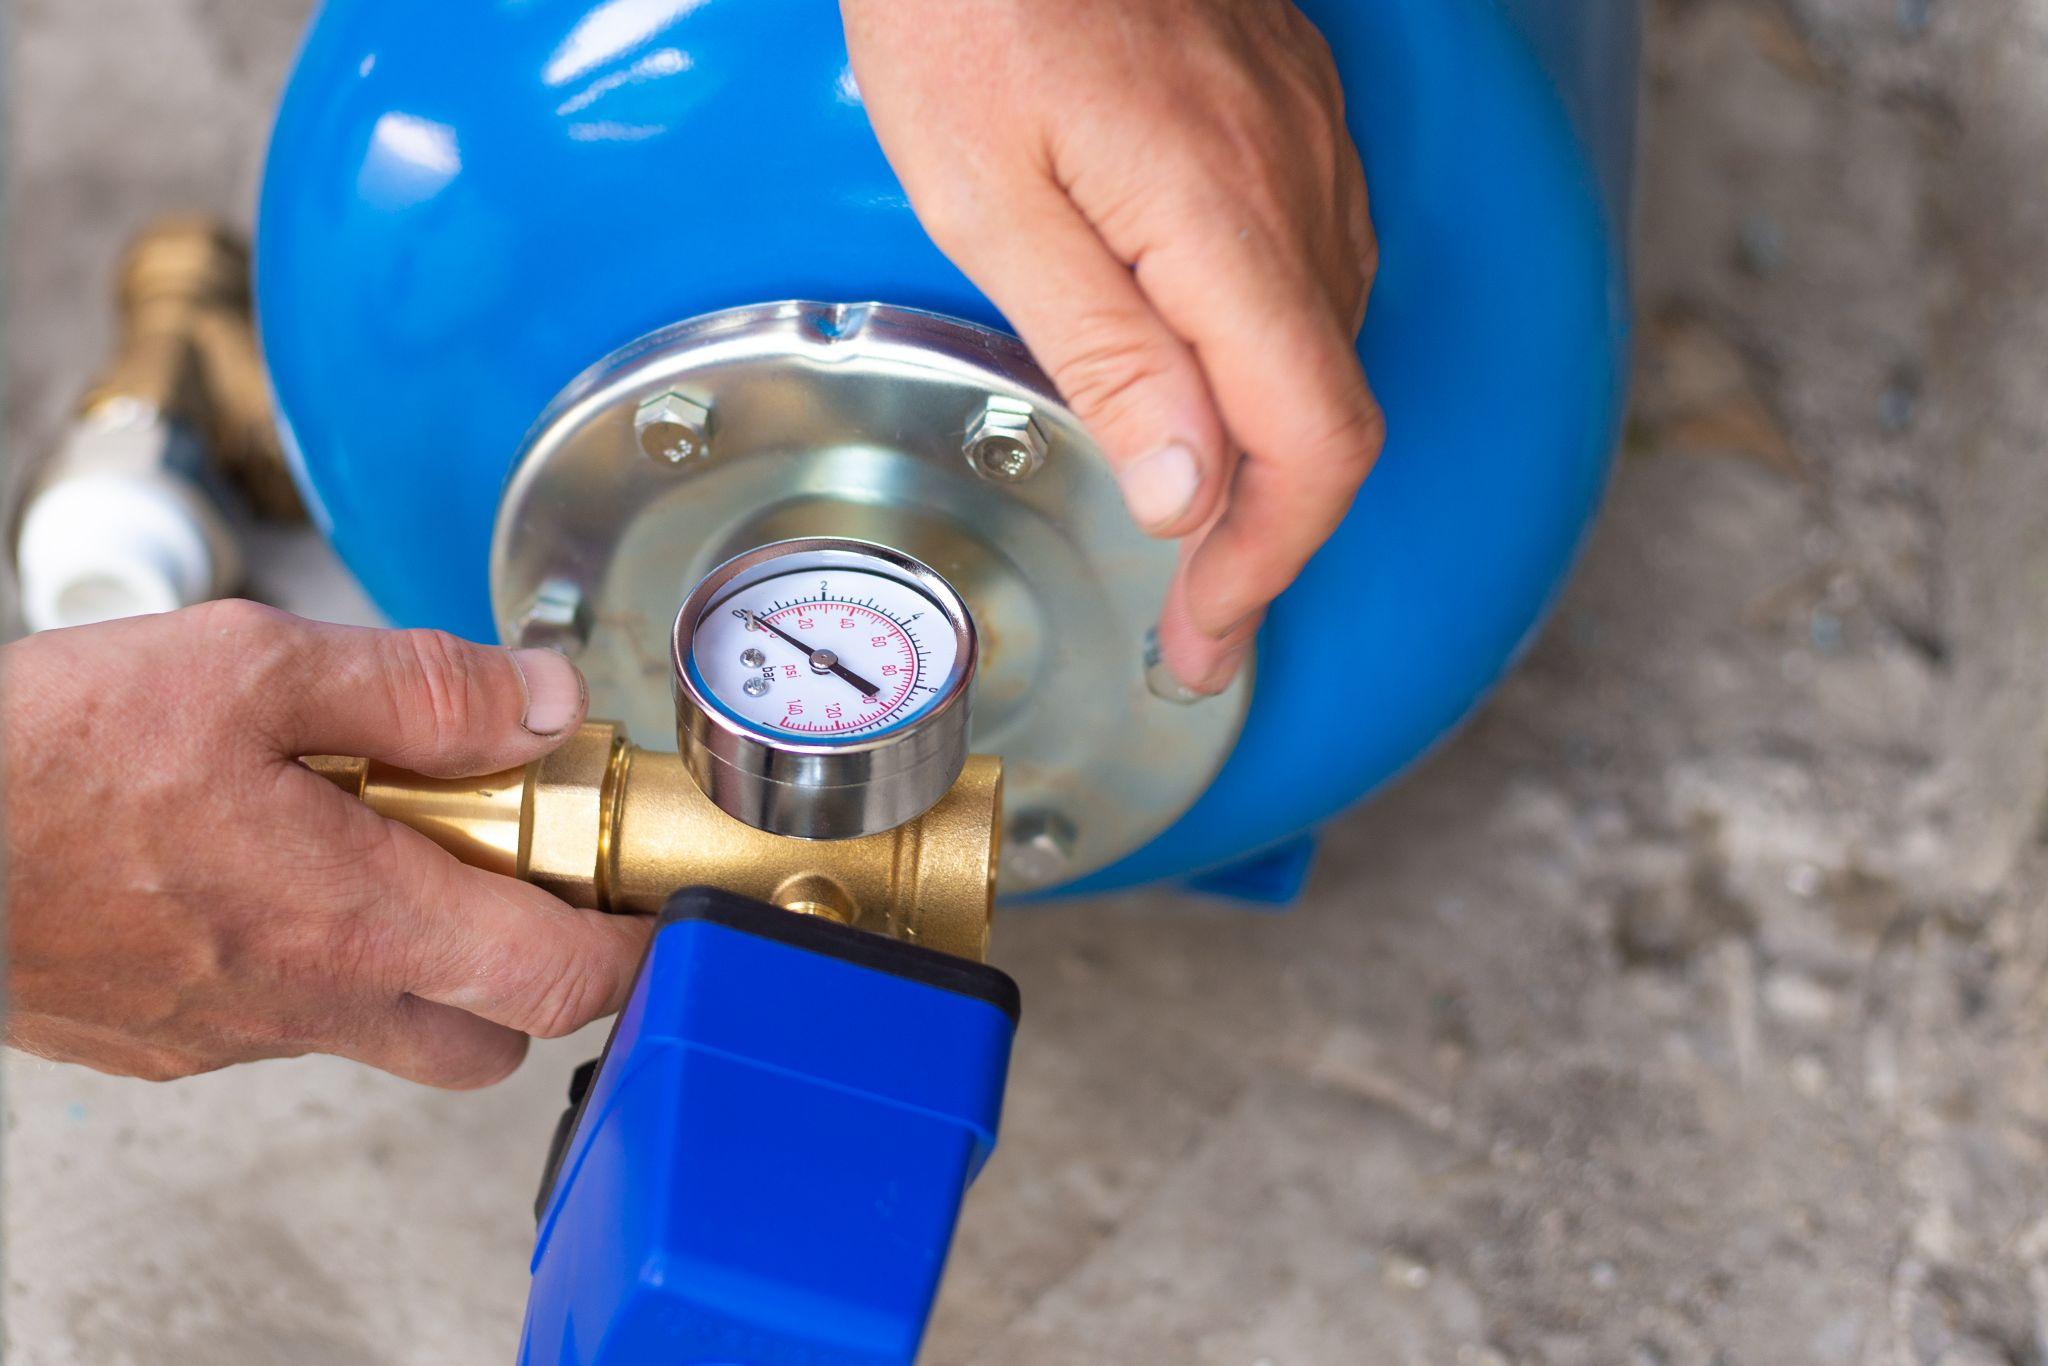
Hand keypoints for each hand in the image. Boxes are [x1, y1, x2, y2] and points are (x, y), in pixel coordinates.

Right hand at [3, 601, 650, 1087]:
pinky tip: (270, 869)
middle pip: (492, 1033)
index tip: (653, 898)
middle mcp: (307, 1000)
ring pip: (389, 1028)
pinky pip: (289, 1022)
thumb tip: (541, 704)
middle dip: (533, 963)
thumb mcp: (248, 669)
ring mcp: (233, 1037)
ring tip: (373, 840)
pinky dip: (319, 960)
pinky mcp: (166, 1044)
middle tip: (514, 861)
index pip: (561, 979)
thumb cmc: (42, 760)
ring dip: (420, 956)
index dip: (635, 947)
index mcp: (355, 916)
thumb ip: (417, 690)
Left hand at [843, 0, 1381, 692]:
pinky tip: (1215, 383)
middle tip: (1195, 618)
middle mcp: (1297, 187)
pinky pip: (1319, 266)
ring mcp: (1309, 142)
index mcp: (1222, 222)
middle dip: (1267, 539)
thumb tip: (1192, 489)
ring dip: (1274, 454)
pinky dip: (1275, 360)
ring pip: (1330, 344)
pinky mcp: (1293, 109)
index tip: (1208, 634)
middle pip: (1332, 411)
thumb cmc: (967, 5)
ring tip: (1200, 529)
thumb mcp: (989, 199)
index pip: (1312, 443)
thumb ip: (1106, 350)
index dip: (1269, 566)